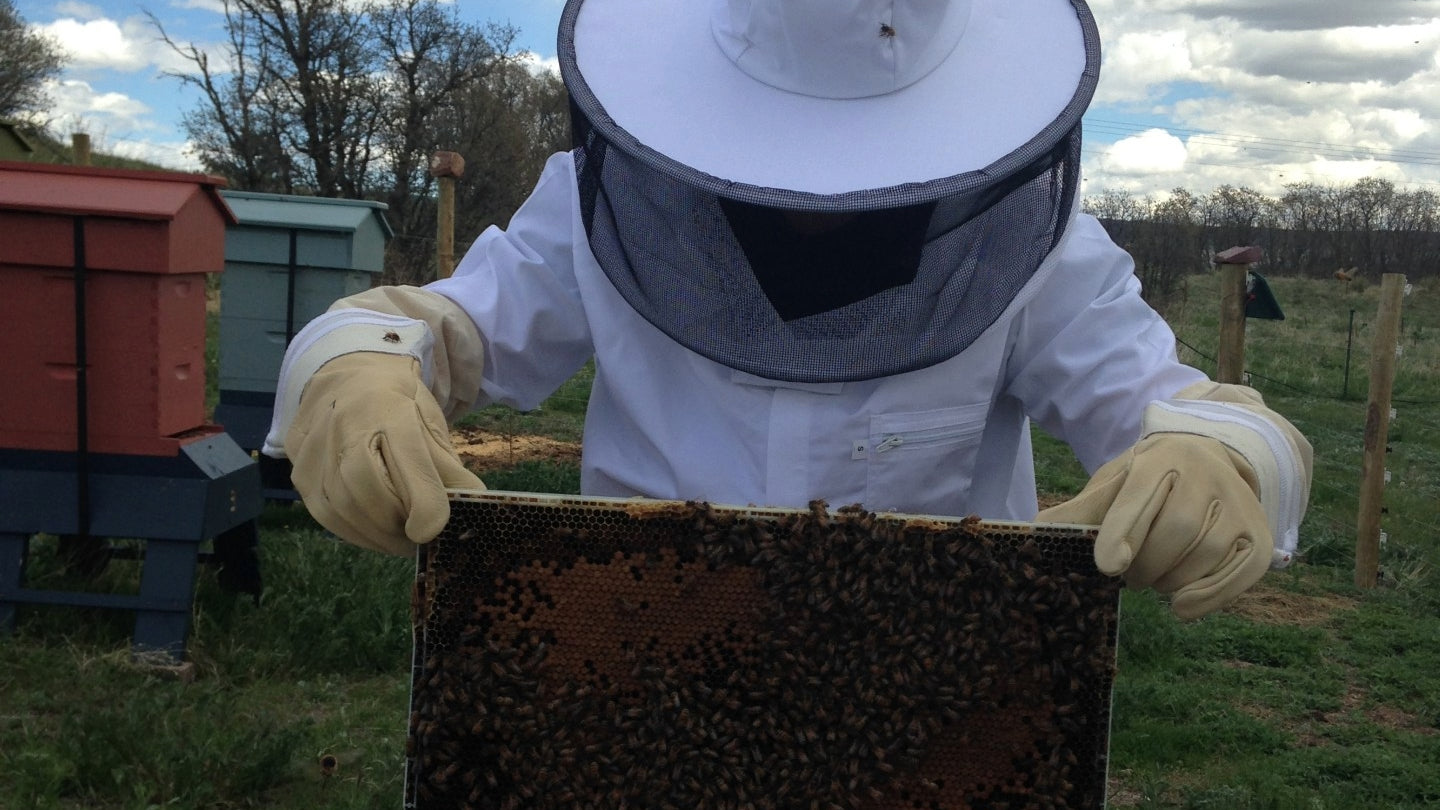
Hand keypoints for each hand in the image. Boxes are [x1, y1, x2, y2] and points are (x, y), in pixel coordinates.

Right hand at [285, 352, 484, 554]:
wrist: (347, 380)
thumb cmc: (397, 404)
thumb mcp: (430, 423)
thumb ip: (449, 466)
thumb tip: (475, 504)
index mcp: (387, 407)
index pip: (406, 456)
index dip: (422, 499)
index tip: (432, 530)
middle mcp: (343, 424)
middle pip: (365, 488)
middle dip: (396, 524)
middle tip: (419, 539)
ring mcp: (314, 448)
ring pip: (343, 508)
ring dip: (377, 535)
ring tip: (400, 537)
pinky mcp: (299, 472)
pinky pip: (326, 515)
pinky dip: (355, 532)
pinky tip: (375, 531)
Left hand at [1037, 433, 1271, 619]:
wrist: (1209, 461)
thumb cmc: (1151, 482)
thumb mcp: (1113, 486)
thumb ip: (1081, 511)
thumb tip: (1036, 532)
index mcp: (1162, 458)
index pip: (1139, 497)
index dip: (1122, 533)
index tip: (1107, 566)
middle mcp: (1207, 476)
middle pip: (1174, 532)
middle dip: (1144, 565)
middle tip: (1129, 576)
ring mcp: (1240, 505)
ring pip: (1206, 554)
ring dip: (1171, 581)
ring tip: (1155, 578)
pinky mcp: (1260, 537)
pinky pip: (1240, 575)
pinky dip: (1208, 598)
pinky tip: (1180, 606)